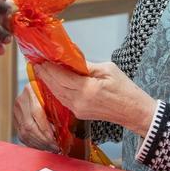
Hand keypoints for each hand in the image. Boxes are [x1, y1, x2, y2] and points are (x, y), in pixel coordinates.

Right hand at [13, 84, 57, 151]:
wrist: (39, 88)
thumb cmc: (53, 92)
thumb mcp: (56, 96)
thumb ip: (58, 109)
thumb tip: (63, 130)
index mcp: (32, 90)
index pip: (36, 113)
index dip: (45, 129)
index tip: (55, 139)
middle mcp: (21, 100)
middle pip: (29, 126)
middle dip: (43, 140)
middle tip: (55, 147)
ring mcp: (16, 110)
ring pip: (24, 133)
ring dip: (39, 144)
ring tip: (51, 148)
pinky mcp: (15, 119)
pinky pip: (22, 135)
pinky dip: (33, 143)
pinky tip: (43, 146)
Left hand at [33, 60, 157, 136]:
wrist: (133, 112)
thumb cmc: (125, 89)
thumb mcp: (107, 70)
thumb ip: (86, 65)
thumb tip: (70, 58)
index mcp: (87, 90)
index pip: (61, 77)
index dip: (49, 67)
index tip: (41, 57)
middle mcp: (79, 102)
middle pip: (55, 86)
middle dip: (44, 73)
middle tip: (36, 62)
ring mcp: (79, 110)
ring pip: (56, 94)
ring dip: (47, 82)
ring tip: (41, 70)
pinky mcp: (79, 113)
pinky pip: (62, 100)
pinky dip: (55, 90)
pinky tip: (51, 82)